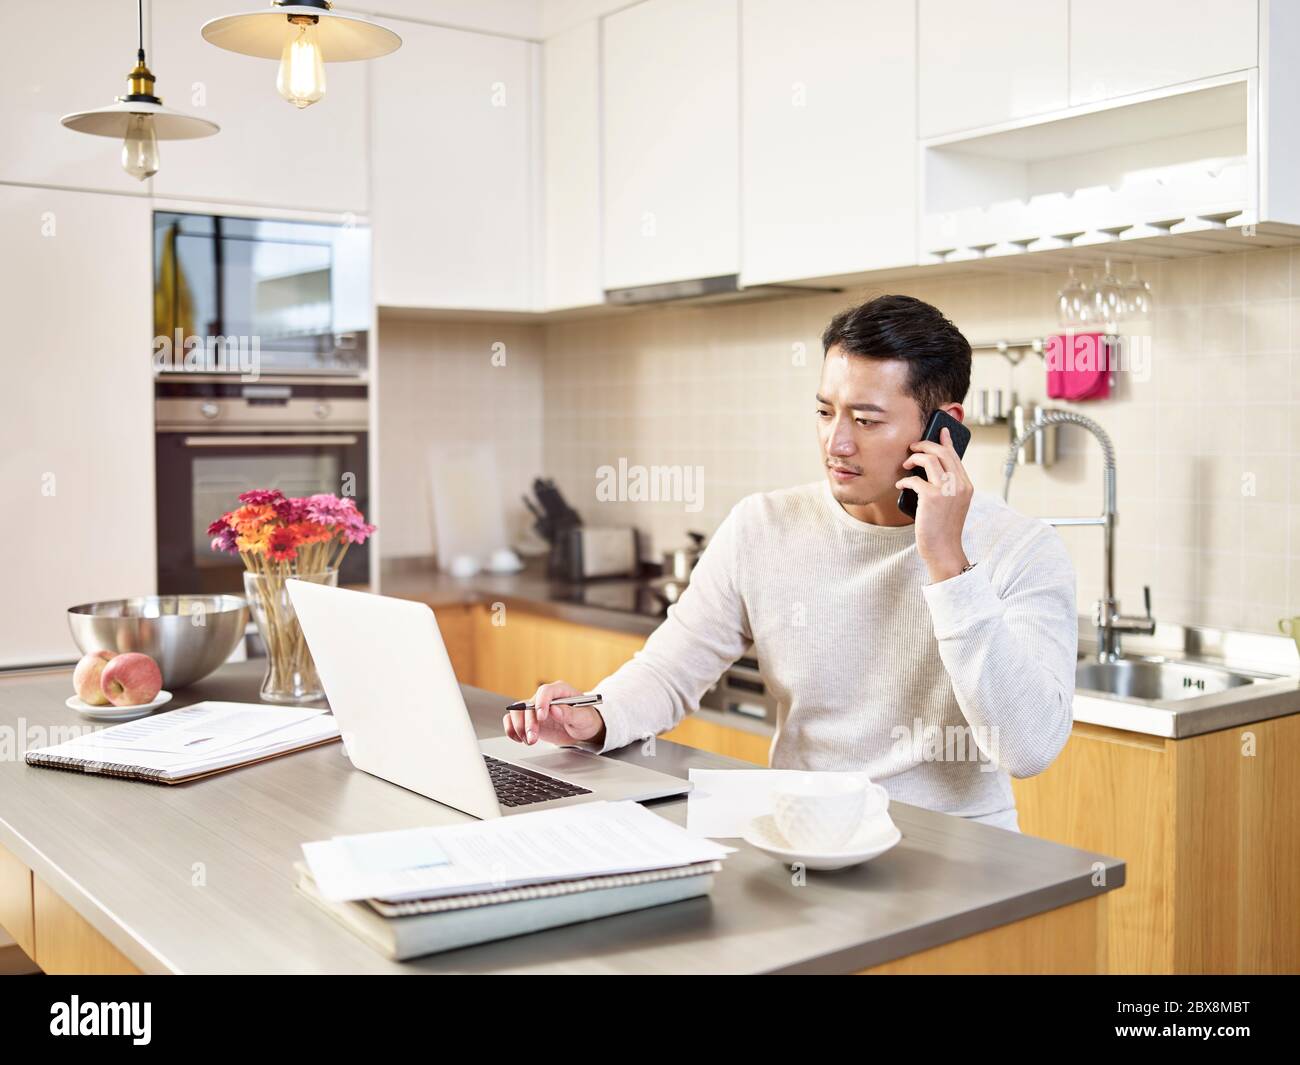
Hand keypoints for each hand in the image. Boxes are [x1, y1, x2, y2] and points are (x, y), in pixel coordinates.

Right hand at [502, 680, 606, 747]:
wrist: (582, 730)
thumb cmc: (586, 720)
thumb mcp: (583, 718)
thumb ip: (570, 713)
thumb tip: (555, 709)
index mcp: (560, 691)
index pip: (546, 691)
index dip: (541, 703)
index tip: (542, 717)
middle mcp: (545, 698)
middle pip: (529, 704)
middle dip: (529, 722)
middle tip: (533, 738)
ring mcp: (536, 708)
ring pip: (518, 711)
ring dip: (519, 727)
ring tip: (529, 740)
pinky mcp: (529, 718)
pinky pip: (513, 719)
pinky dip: (512, 729)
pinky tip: (519, 738)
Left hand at [895, 425, 972, 582]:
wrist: (944, 550)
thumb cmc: (943, 529)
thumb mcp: (951, 504)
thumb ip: (947, 486)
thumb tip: (931, 469)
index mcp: (966, 486)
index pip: (955, 456)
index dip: (946, 441)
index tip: (941, 430)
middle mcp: (959, 485)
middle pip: (942, 453)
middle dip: (924, 446)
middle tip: (912, 448)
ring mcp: (947, 490)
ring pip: (930, 460)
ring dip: (914, 459)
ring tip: (905, 465)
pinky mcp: (932, 498)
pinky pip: (914, 479)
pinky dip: (904, 481)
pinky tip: (900, 486)